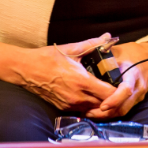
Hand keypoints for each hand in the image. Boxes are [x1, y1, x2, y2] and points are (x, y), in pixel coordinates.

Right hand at [0, 34, 117, 111]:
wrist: (25, 70)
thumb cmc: (48, 58)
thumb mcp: (72, 49)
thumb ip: (93, 44)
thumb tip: (108, 36)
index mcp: (82, 81)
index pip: (109, 94)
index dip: (119, 91)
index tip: (122, 84)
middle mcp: (77, 97)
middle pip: (103, 105)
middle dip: (113, 100)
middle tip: (118, 90)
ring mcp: (69, 105)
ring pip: (93, 110)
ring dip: (101, 104)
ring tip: (107, 94)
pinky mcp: (62, 108)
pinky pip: (81, 111)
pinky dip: (89, 106)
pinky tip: (92, 97)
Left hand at [86, 41, 147, 119]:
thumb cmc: (134, 52)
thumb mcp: (119, 52)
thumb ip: (104, 57)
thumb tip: (85, 58)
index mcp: (133, 74)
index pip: (126, 90)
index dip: (115, 99)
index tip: (102, 105)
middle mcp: (138, 88)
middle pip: (123, 107)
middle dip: (105, 113)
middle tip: (87, 113)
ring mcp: (139, 96)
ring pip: (123, 111)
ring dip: (106, 115)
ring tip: (89, 113)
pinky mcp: (136, 100)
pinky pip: (124, 109)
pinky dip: (111, 112)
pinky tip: (98, 111)